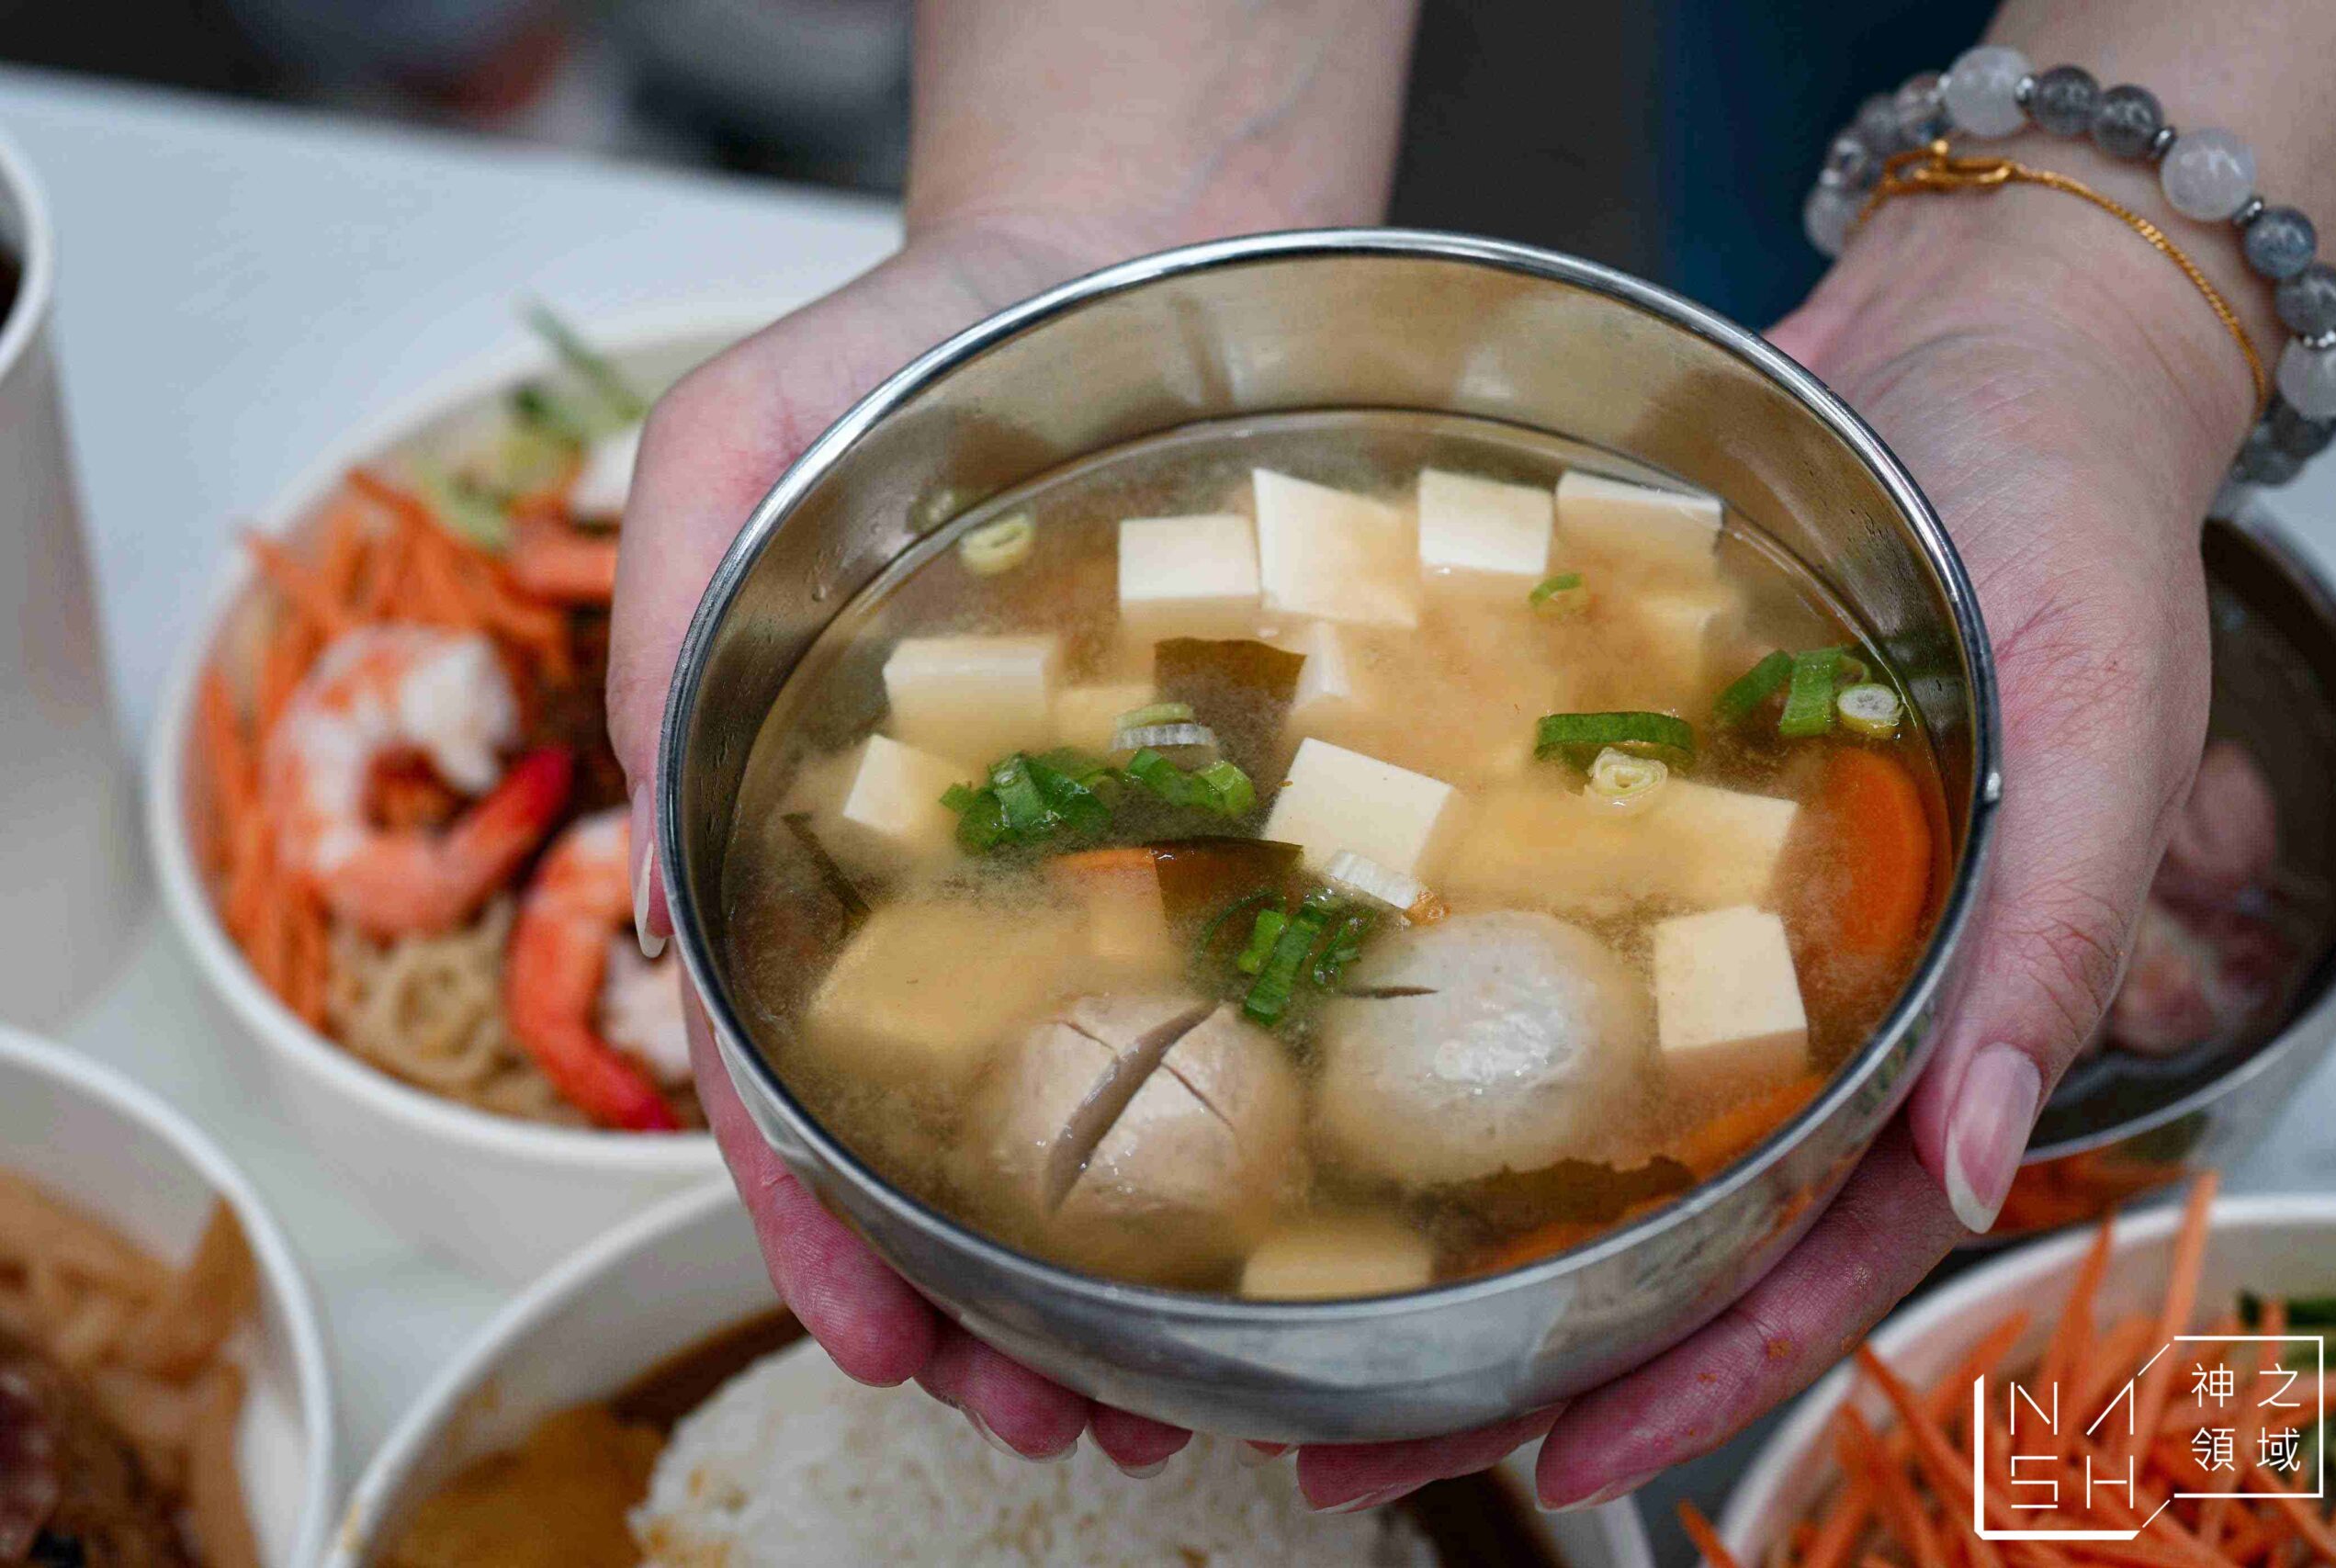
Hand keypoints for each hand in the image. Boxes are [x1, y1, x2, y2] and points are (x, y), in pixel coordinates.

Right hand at [609, 216, 1201, 1473]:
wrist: (1120, 270)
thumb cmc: (912, 350)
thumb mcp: (734, 446)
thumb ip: (671, 612)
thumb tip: (666, 846)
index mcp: (805, 834)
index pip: (783, 1069)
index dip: (813, 1217)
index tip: (878, 1337)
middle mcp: (945, 874)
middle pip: (936, 1129)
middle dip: (978, 1295)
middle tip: (1047, 1422)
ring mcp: (1093, 857)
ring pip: (1085, 1096)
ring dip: (1101, 1260)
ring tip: (1150, 1391)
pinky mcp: (1226, 816)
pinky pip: (1235, 978)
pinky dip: (1239, 1108)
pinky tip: (1271, 1213)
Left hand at [1286, 196, 2231, 1511]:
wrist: (1969, 339)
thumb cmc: (2073, 523)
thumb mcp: (2101, 722)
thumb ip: (2050, 943)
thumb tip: (1970, 1169)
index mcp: (1922, 1018)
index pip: (1805, 1254)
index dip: (1687, 1372)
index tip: (1548, 1457)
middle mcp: (1787, 988)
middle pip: (1645, 1219)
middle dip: (1505, 1343)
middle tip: (1332, 1429)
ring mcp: (1683, 903)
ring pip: (1554, 1097)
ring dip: (1431, 1208)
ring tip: (1277, 1299)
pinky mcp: (1596, 798)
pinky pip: (1499, 919)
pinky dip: (1411, 992)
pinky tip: (1290, 1038)